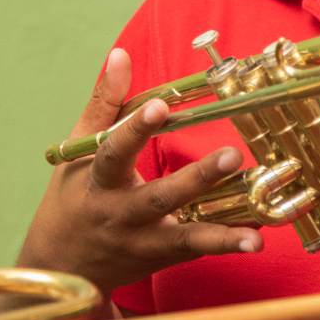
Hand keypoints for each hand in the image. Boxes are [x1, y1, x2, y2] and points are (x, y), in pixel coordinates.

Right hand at [17, 49, 263, 296]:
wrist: (62, 265)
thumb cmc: (74, 197)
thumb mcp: (79, 150)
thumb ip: (104, 102)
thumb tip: (120, 55)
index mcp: (97, 181)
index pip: (114, 152)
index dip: (136, 128)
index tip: (161, 105)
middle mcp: (119, 215)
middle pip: (158, 198)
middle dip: (196, 180)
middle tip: (233, 155)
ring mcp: (141, 242)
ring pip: (183, 239)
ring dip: (222, 236)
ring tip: (257, 233)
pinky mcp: (160, 259)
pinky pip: (196, 251)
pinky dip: (227, 244)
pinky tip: (257, 236)